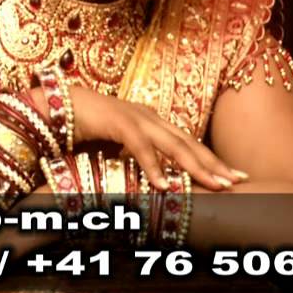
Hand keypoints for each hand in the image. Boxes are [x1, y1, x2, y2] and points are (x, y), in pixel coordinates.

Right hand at [37, 84, 246, 191]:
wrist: (55, 107)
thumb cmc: (84, 131)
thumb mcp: (117, 150)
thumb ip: (136, 163)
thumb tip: (152, 186)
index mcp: (152, 123)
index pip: (189, 143)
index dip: (211, 160)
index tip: (234, 177)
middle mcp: (149, 117)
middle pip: (189, 143)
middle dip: (214, 163)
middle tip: (237, 181)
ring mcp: (135, 117)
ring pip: (174, 144)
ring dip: (195, 166)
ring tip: (215, 185)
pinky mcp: (118, 121)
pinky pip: (140, 146)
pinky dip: (153, 166)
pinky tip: (163, 185)